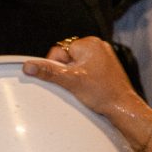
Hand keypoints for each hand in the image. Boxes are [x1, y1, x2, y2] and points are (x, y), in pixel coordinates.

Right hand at [24, 35, 145, 124]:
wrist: (123, 107)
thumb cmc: (102, 93)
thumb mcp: (70, 81)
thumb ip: (48, 72)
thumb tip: (28, 66)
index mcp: (89, 43)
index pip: (59, 51)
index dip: (57, 68)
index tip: (65, 80)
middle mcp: (98, 46)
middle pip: (68, 58)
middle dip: (67, 72)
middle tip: (76, 86)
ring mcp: (104, 56)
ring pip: (77, 65)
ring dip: (74, 76)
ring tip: (84, 88)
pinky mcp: (107, 67)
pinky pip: (87, 69)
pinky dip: (84, 79)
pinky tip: (90, 89)